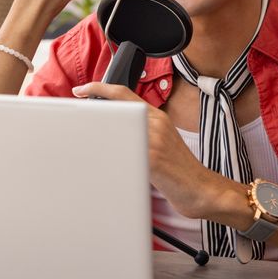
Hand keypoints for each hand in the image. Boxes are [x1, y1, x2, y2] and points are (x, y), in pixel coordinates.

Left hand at [71, 81, 229, 218]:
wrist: (203, 190)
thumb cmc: (179, 172)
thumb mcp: (161, 143)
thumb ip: (141, 132)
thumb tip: (112, 131)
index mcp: (157, 117)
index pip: (124, 92)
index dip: (98, 88)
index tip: (80, 90)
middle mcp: (156, 124)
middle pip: (115, 108)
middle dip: (92, 116)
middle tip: (75, 122)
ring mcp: (155, 140)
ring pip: (116, 128)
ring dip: (96, 136)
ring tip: (83, 143)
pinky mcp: (153, 160)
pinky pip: (124, 152)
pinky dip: (108, 156)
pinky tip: (98, 164)